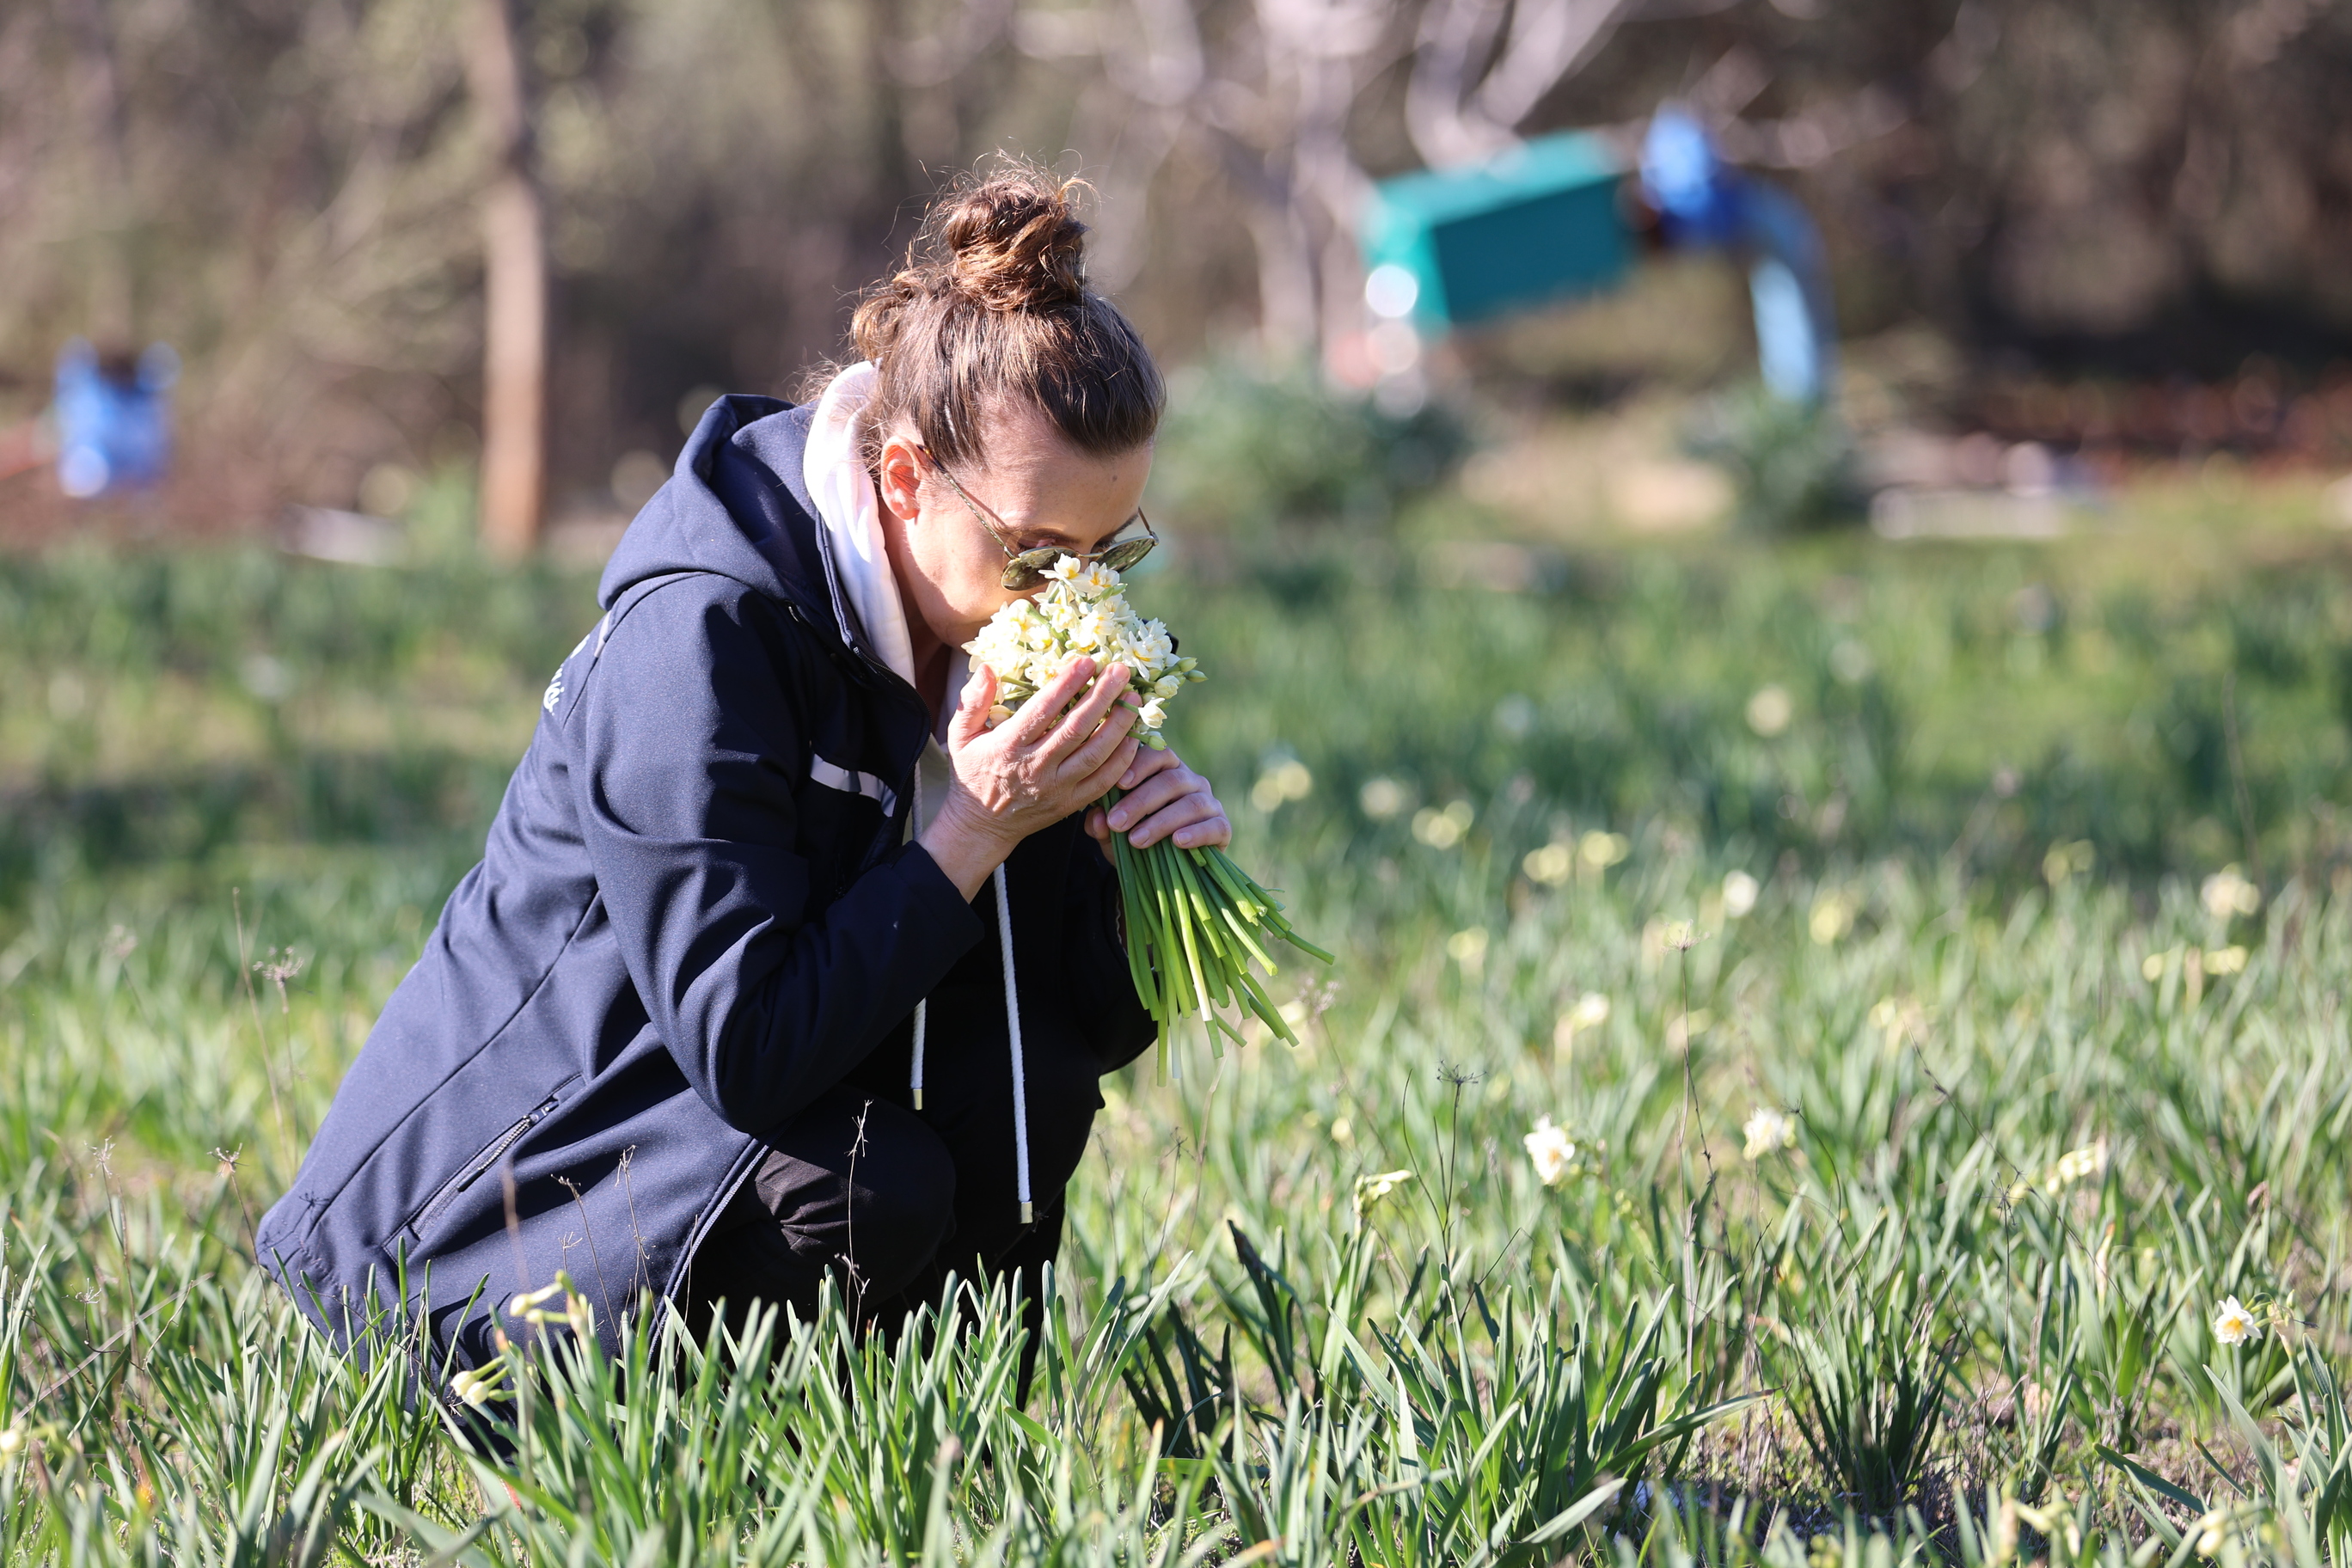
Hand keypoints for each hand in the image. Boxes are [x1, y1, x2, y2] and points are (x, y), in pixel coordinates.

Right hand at [920, 657, 1141, 898]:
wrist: (980, 825)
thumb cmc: (972, 772)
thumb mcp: (960, 734)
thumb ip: (972, 701)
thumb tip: (986, 668)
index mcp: (1008, 746)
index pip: (1043, 710)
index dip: (1067, 684)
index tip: (1087, 662)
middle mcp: (1035, 768)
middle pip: (1076, 728)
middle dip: (1102, 697)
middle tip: (1121, 672)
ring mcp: (1056, 789)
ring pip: (1094, 754)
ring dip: (1118, 725)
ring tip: (1133, 700)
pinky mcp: (1070, 804)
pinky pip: (1102, 782)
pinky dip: (1121, 761)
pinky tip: (1132, 738)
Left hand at [1085, 744, 1231, 859]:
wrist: (1166, 870)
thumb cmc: (1136, 839)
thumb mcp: (1112, 835)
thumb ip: (1102, 825)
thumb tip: (1097, 818)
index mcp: (1165, 770)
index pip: (1157, 754)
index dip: (1139, 765)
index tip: (1118, 783)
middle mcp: (1190, 780)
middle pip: (1171, 780)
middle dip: (1141, 802)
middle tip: (1116, 823)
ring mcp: (1209, 803)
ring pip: (1191, 803)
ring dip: (1162, 822)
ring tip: (1137, 840)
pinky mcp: (1222, 827)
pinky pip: (1215, 826)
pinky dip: (1196, 833)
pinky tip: (1178, 842)